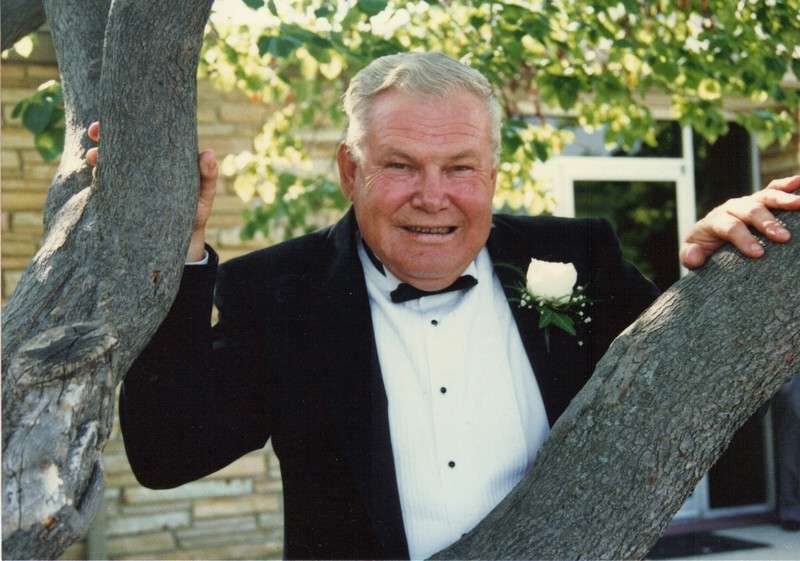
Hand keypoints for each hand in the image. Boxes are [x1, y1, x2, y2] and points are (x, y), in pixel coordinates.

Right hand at [86, 121, 217, 261]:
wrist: (183, 240)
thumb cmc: (195, 212)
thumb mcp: (204, 195)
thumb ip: (207, 176)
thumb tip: (209, 153)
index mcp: (161, 159)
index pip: (142, 136)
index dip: (127, 125)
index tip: (116, 118)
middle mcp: (143, 167)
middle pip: (120, 145)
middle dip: (104, 135)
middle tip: (95, 132)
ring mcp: (130, 182)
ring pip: (108, 163)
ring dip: (97, 156)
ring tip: (94, 158)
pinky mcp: (122, 199)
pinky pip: (106, 185)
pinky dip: (99, 179)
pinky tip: (95, 177)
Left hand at [679, 175, 799, 268]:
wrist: (708, 236)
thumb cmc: (702, 247)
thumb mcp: (692, 254)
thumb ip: (689, 256)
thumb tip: (694, 257)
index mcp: (715, 220)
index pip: (729, 226)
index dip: (742, 238)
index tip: (757, 253)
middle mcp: (731, 207)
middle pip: (750, 210)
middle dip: (767, 223)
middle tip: (783, 238)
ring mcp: (747, 202)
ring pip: (764, 197)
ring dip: (783, 200)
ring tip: (799, 204)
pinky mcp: (759, 200)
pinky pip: (773, 188)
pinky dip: (787, 184)